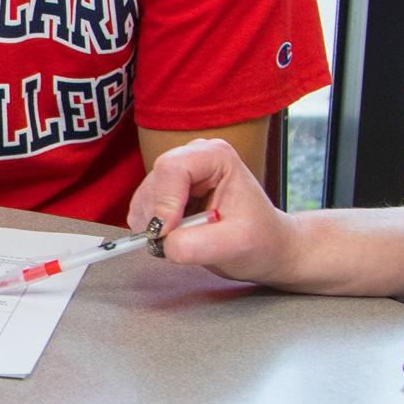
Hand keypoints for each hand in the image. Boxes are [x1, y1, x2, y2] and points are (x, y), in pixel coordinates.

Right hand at [124, 137, 297, 283]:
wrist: (263, 247)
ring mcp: (175, 177)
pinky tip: (179, 237)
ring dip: (156, 228)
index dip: (164, 201)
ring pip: (143, 200)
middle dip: (160, 219)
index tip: (167, 232)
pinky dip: (152, 232)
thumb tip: (167, 244)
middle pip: (153, 184)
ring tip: (190, 239)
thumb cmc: (260, 239)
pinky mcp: (162, 196)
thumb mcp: (238, 244)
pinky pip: (140, 214)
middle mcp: (192, 159)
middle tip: (183, 242)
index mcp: (215, 156)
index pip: (172, 168)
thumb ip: (202, 245)